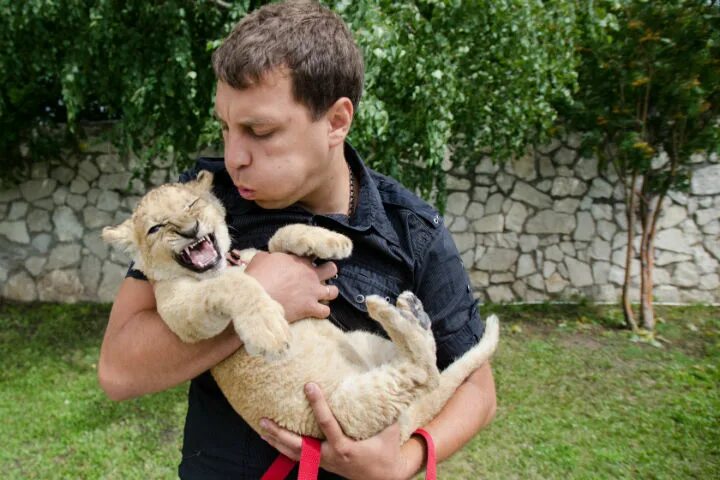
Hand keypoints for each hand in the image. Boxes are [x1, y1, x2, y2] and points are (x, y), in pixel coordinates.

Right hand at [245, 251, 338, 321]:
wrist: (257, 298)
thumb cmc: (257, 277)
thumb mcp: (261, 258)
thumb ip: (269, 256)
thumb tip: (269, 257)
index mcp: (299, 261)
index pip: (314, 254)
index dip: (312, 259)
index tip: (308, 262)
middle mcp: (310, 275)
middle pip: (331, 269)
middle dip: (328, 272)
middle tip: (321, 277)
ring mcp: (312, 292)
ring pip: (334, 291)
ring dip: (329, 293)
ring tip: (322, 296)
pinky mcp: (310, 308)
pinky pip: (325, 311)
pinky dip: (322, 312)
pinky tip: (316, 311)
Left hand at [259, 383, 414, 479]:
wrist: (384, 477)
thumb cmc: (386, 451)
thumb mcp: (389, 431)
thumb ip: (382, 411)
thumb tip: (380, 384)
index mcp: (346, 447)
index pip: (327, 424)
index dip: (318, 404)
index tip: (309, 386)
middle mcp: (330, 456)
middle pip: (299, 446)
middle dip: (281, 433)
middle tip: (265, 419)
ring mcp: (324, 462)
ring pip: (295, 454)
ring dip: (276, 441)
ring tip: (262, 426)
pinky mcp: (322, 463)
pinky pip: (299, 457)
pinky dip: (283, 448)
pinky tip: (272, 439)